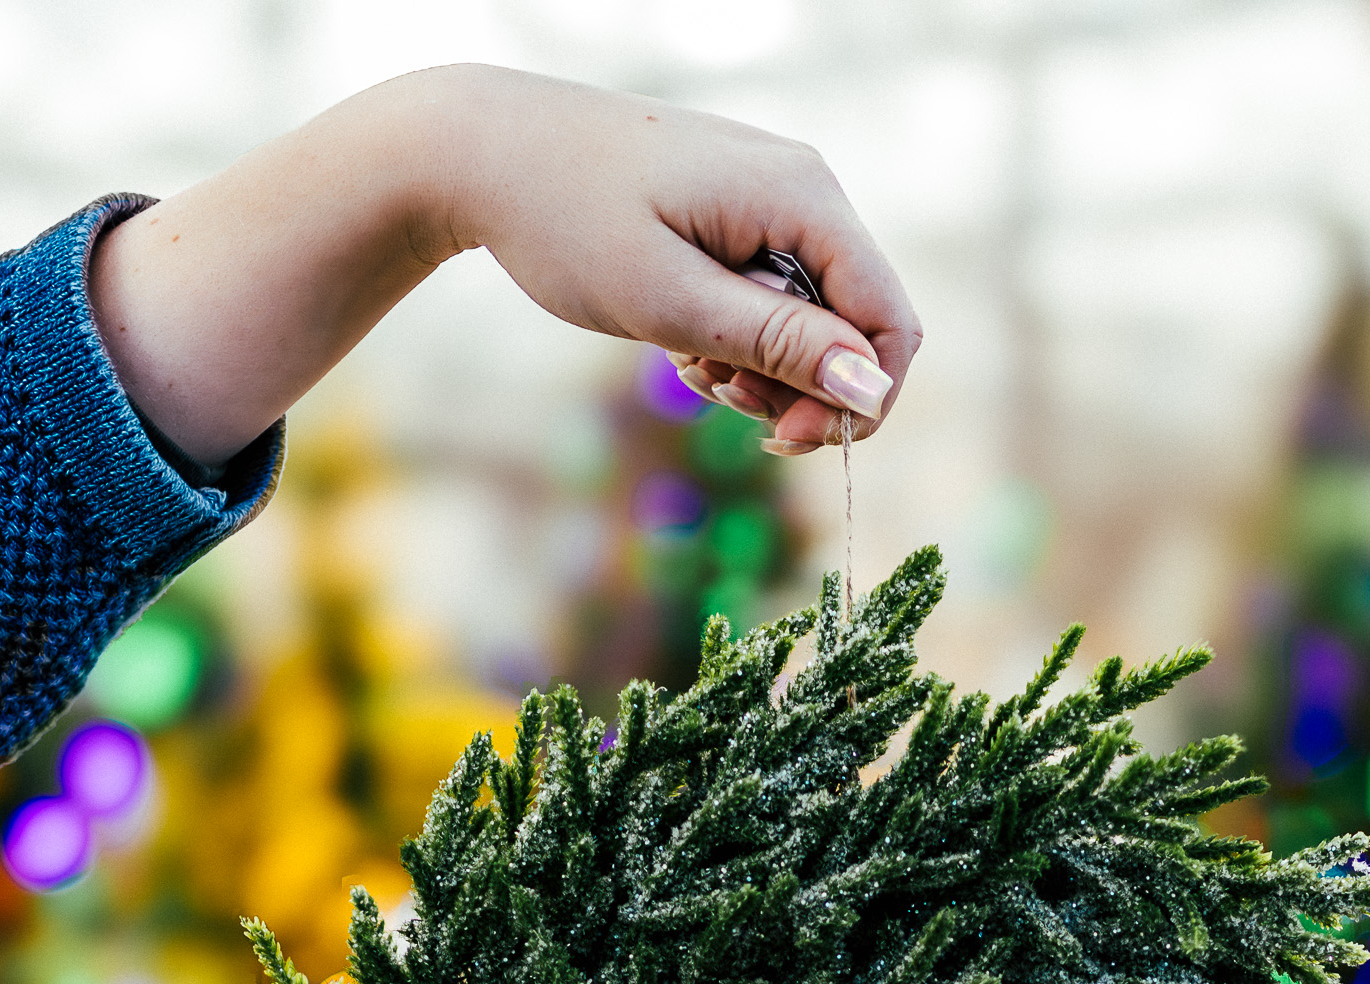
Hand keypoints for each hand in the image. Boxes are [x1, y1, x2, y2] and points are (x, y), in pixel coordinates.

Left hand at [89, 66, 919, 470]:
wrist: (480, 153)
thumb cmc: (566, 219)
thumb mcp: (672, 301)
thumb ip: (778, 344)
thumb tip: (869, 388)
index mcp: (800, 198)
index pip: (889, 319)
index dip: (861, 400)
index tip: (791, 444)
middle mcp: (802, 190)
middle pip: (855, 326)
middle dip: (804, 389)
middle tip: (727, 409)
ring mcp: (770, 202)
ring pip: (812, 322)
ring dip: (764, 371)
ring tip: (692, 367)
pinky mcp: (737, 219)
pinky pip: (771, 302)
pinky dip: (737, 343)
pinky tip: (682, 345)